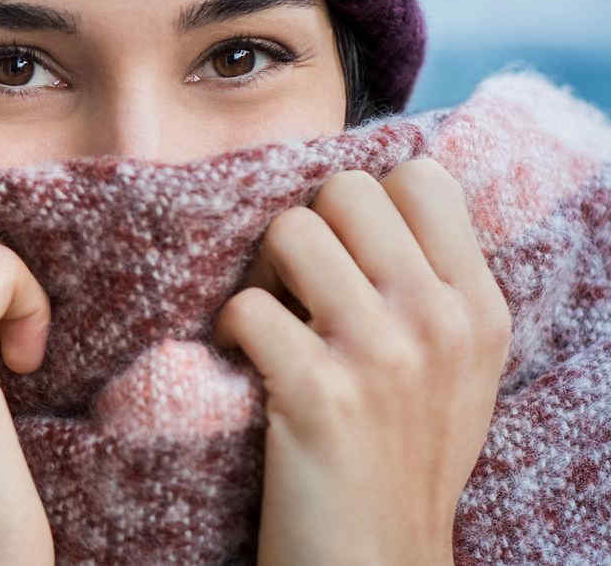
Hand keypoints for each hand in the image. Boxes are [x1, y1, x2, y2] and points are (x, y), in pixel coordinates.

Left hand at [213, 158, 511, 564]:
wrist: (377, 563)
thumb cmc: (401, 460)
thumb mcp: (456, 369)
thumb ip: (431, 287)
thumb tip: (369, 201)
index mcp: (478, 307)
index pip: (421, 177)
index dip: (364, 204)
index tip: (344, 256)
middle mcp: (438, 320)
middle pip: (345, 191)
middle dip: (305, 229)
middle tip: (293, 289)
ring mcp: (382, 354)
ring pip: (290, 231)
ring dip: (260, 275)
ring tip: (268, 325)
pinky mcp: (319, 394)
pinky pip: (246, 307)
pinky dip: (228, 332)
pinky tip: (242, 367)